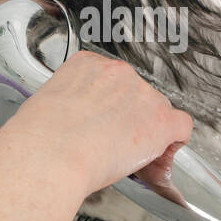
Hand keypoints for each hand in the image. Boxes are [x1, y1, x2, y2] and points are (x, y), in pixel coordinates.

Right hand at [0, 51, 192, 198]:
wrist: (50, 153)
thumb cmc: (39, 137)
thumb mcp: (45, 106)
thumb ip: (69, 106)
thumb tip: (73, 123)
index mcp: (86, 64)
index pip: (110, 81)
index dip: (109, 107)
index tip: (101, 123)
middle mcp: (118, 72)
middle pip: (136, 96)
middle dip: (128, 119)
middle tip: (112, 144)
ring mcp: (142, 93)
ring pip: (157, 112)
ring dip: (147, 132)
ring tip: (125, 156)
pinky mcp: (160, 119)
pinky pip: (181, 126)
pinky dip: (173, 142)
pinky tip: (158, 156)